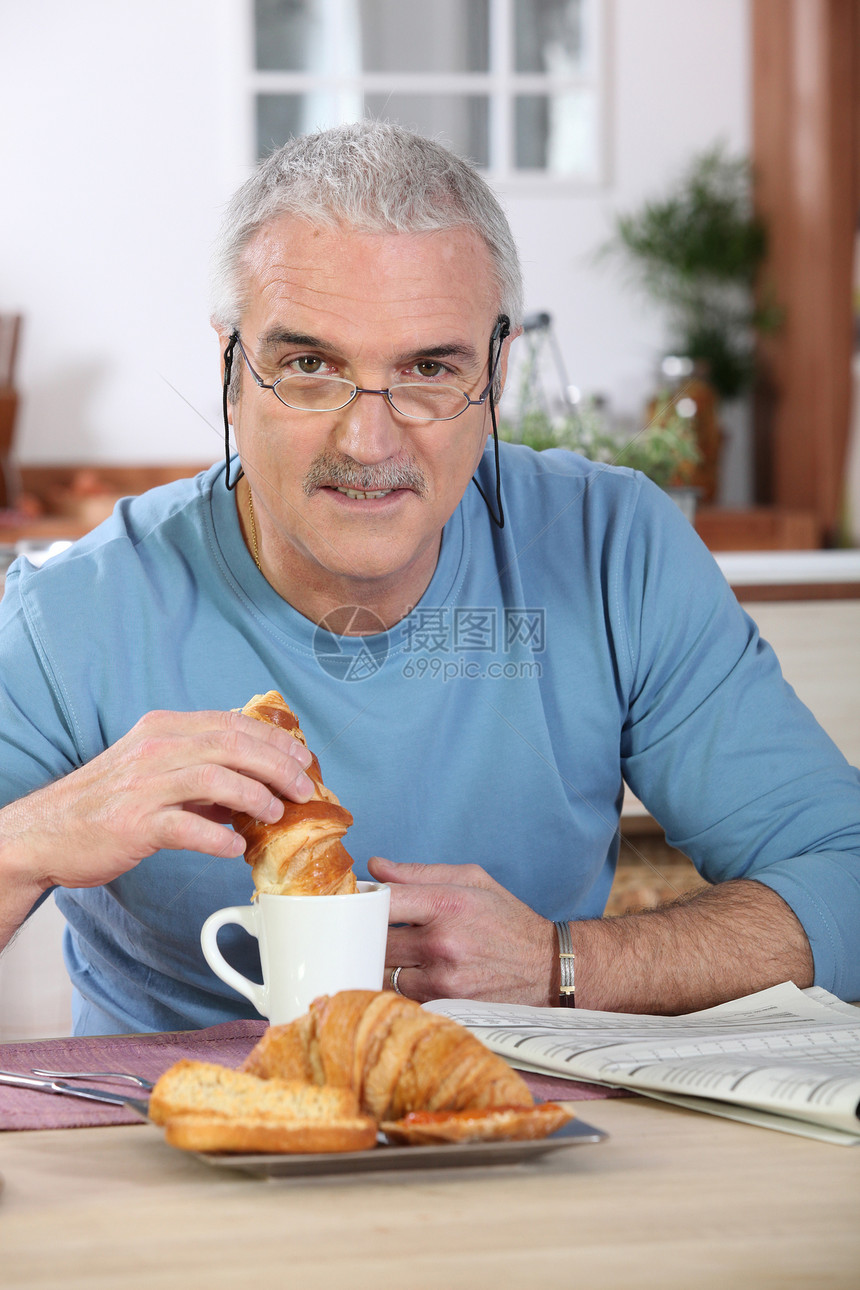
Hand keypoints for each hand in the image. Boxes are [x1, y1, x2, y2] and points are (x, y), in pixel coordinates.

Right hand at [0, 707, 314, 897]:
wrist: (46, 833)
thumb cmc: (106, 803)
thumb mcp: (153, 770)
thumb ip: (200, 771)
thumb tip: (253, 786)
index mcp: (164, 729)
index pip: (232, 724)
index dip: (274, 740)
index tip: (303, 759)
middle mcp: (156, 749)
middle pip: (232, 746)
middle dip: (277, 766)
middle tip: (303, 789)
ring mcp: (144, 785)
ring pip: (216, 779)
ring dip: (255, 797)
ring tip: (275, 815)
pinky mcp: (134, 823)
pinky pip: (187, 827)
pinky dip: (218, 837)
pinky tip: (235, 847)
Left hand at [367, 856, 556, 1006]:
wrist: (546, 968)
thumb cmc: (506, 919)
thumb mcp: (472, 880)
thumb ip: (418, 873)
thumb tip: (375, 867)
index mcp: (447, 904)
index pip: (385, 901)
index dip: (364, 901)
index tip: (359, 903)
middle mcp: (442, 943)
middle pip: (375, 940)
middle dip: (369, 934)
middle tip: (367, 929)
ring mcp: (442, 979)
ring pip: (382, 972)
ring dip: (380, 963)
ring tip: (389, 952)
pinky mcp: (444, 1006)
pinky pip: (400, 996)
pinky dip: (396, 987)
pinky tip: (405, 976)